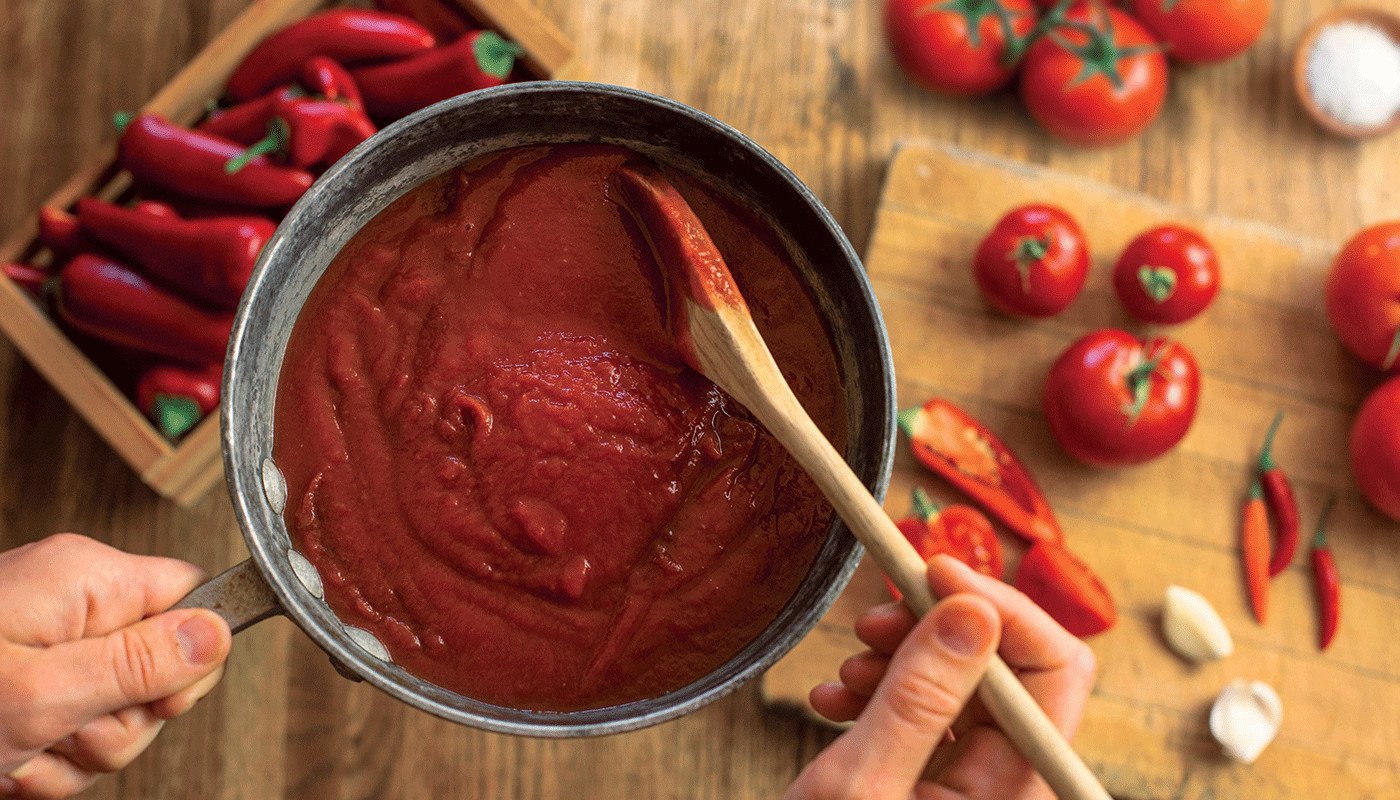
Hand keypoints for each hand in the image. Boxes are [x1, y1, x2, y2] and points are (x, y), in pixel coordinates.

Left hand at [0, 534, 231, 798]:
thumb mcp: (40, 692)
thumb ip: (138, 662)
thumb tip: (218, 632)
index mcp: (84, 579)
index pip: (193, 597)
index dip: (190, 656)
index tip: (156, 695)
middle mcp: (69, 606)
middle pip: (159, 670)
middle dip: (118, 723)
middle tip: (60, 731)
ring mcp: (45, 651)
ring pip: (117, 716)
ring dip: (75, 756)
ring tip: (17, 752)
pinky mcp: (25, 691)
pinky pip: (74, 738)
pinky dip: (45, 767)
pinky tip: (6, 764)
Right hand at [785, 555, 1096, 799]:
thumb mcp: (862, 785)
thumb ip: (919, 697)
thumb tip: (974, 610)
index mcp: (1014, 796)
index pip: (1056, 673)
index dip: (999, 608)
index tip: (930, 569)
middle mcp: (1009, 789)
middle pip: (1009, 671)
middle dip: (938, 630)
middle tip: (872, 620)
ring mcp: (976, 790)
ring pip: (963, 686)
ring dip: (901, 660)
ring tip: (845, 671)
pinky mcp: (939, 785)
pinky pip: (929, 716)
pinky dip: (882, 693)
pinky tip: (836, 699)